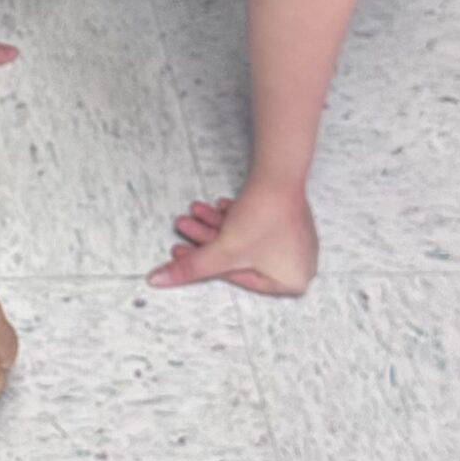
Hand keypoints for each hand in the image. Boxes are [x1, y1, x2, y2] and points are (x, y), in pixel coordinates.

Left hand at [148, 179, 318, 297]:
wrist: (279, 178)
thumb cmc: (262, 219)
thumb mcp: (222, 251)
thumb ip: (191, 269)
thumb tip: (160, 281)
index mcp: (291, 282)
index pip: (238, 277)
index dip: (207, 265)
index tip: (184, 252)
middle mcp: (299, 265)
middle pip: (240, 257)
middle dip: (208, 240)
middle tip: (186, 228)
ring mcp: (297, 242)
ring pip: (245, 238)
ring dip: (217, 225)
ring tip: (194, 212)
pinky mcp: (289, 220)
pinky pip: (257, 226)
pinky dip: (236, 218)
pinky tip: (219, 207)